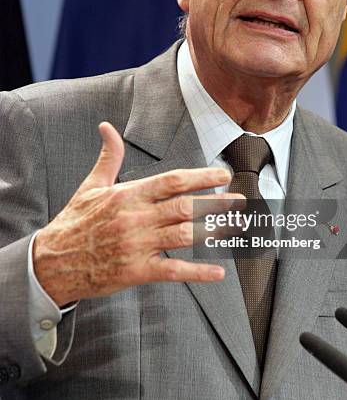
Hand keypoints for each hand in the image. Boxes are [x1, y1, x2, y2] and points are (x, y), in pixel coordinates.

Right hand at [33, 122, 241, 305]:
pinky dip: (197, 272)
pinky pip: (172, 270)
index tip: (223, 175)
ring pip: (184, 236)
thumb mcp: (90, 186)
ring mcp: (137, 246)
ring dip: (214, 231)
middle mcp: (135, 218)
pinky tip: (218, 272)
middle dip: (216, 203)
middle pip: (185, 207)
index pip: (171, 181)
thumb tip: (107, 127)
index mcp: (127, 195)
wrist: (52, 263)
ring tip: (236, 226)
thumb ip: (109, 157)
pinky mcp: (136, 271)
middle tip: (240, 201)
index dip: (200, 177)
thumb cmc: (74, 221)